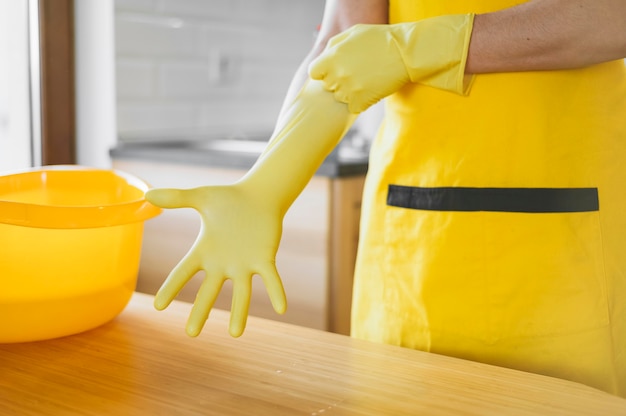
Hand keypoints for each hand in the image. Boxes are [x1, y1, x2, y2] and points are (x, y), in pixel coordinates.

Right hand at [146, 184, 286, 337]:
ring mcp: (245, 264)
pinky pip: (271, 279)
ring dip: (239, 312)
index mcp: (205, 251)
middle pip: (208, 291)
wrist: (259, 196)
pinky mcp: (265, 259)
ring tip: (236, 334)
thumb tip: (146, 193)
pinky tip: (281, 308)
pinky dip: (276, 292)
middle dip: (200, 311)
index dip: (171, 288)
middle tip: (191, 334)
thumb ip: (176, 197)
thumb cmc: (229, 198)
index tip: (158, 307)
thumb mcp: (201, 197)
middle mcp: (223, 264)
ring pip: (241, 293)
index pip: (183, 273)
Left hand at [309, 14, 474, 113]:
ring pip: (340, 97)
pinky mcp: (361, 101)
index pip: (313, 73)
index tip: (332, 69)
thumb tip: (324, 57)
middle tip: (355, 72)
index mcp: (331, 58)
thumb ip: (333, 45)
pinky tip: (370, 89)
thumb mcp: (352, 33)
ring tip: (364, 79)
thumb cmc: (380, 39)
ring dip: (349, 92)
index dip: (322, 71)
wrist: (405, 52)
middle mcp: (337, 75)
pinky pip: (353, 107)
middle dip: (337, 80)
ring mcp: (348, 90)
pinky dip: (360, 101)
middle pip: (327, 86)